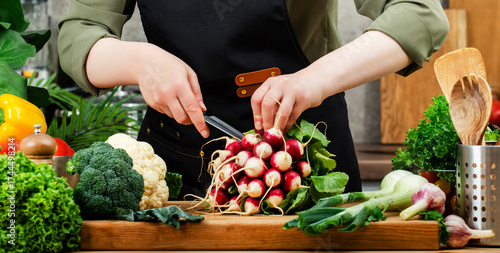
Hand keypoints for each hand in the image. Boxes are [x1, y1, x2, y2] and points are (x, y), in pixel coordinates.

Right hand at [86, 39, 209, 137]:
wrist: (144, 62)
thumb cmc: (168, 64)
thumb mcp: (188, 73)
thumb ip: (197, 92)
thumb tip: (202, 108)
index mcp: (179, 85)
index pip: (192, 109)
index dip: (200, 123)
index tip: (205, 132)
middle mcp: (167, 94)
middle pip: (182, 119)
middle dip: (190, 120)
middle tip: (193, 113)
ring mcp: (158, 100)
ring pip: (174, 117)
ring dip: (180, 113)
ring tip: (177, 97)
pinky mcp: (151, 104)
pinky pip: (165, 113)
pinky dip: (171, 109)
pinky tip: (168, 96)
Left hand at [251, 70, 323, 132]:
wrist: (317, 79)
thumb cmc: (296, 87)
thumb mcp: (280, 89)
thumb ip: (271, 102)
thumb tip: (262, 123)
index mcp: (271, 82)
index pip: (256, 98)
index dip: (256, 114)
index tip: (258, 125)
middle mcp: (280, 85)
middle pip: (266, 104)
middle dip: (265, 121)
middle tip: (266, 130)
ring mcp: (292, 91)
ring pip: (280, 111)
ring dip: (277, 125)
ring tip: (276, 132)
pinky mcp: (303, 99)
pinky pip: (292, 116)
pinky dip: (287, 125)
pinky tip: (285, 129)